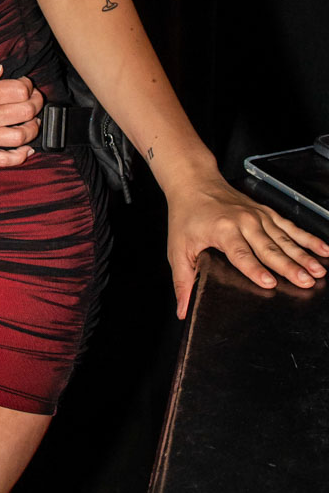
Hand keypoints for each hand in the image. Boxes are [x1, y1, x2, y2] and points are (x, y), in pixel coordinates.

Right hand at [0, 62, 41, 164]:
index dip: (28, 85)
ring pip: (23, 136)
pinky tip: (26, 149)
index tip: (24, 84)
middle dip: (36, 103)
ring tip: (30, 122)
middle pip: (27, 112)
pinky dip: (22, 156)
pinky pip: (6, 159)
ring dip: (33, 128)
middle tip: (33, 100)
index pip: (21, 90)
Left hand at [165, 174, 328, 317]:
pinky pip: (291, 227)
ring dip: (303, 255)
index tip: (269, 283)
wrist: (193, 182)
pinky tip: (323, 249)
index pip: (241, 254)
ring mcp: (257, 216)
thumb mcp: (177, 248)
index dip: (255, 269)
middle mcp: (243, 221)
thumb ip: (182, 281)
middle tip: (306, 281)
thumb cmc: (186, 215)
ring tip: (319, 271)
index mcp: (222, 230)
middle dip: (289, 266)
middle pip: (269, 248)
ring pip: (285, 238)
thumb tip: (183, 310)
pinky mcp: (266, 213)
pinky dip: (308, 238)